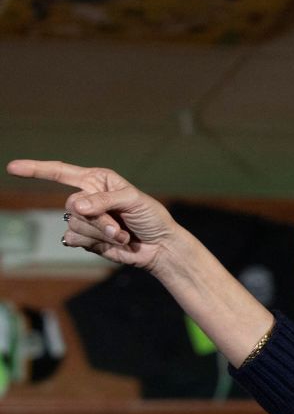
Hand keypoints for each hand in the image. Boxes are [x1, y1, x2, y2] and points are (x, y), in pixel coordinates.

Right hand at [5, 160, 177, 272]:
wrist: (159, 246)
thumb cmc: (151, 217)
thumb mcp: (133, 200)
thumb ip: (104, 200)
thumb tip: (77, 206)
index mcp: (97, 180)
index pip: (61, 172)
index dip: (36, 169)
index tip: (13, 167)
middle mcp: (88, 198)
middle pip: (72, 205)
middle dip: (98, 218)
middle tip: (119, 225)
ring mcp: (85, 220)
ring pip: (74, 224)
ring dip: (100, 232)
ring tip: (121, 234)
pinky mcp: (86, 239)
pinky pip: (74, 239)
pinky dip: (95, 242)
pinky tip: (112, 242)